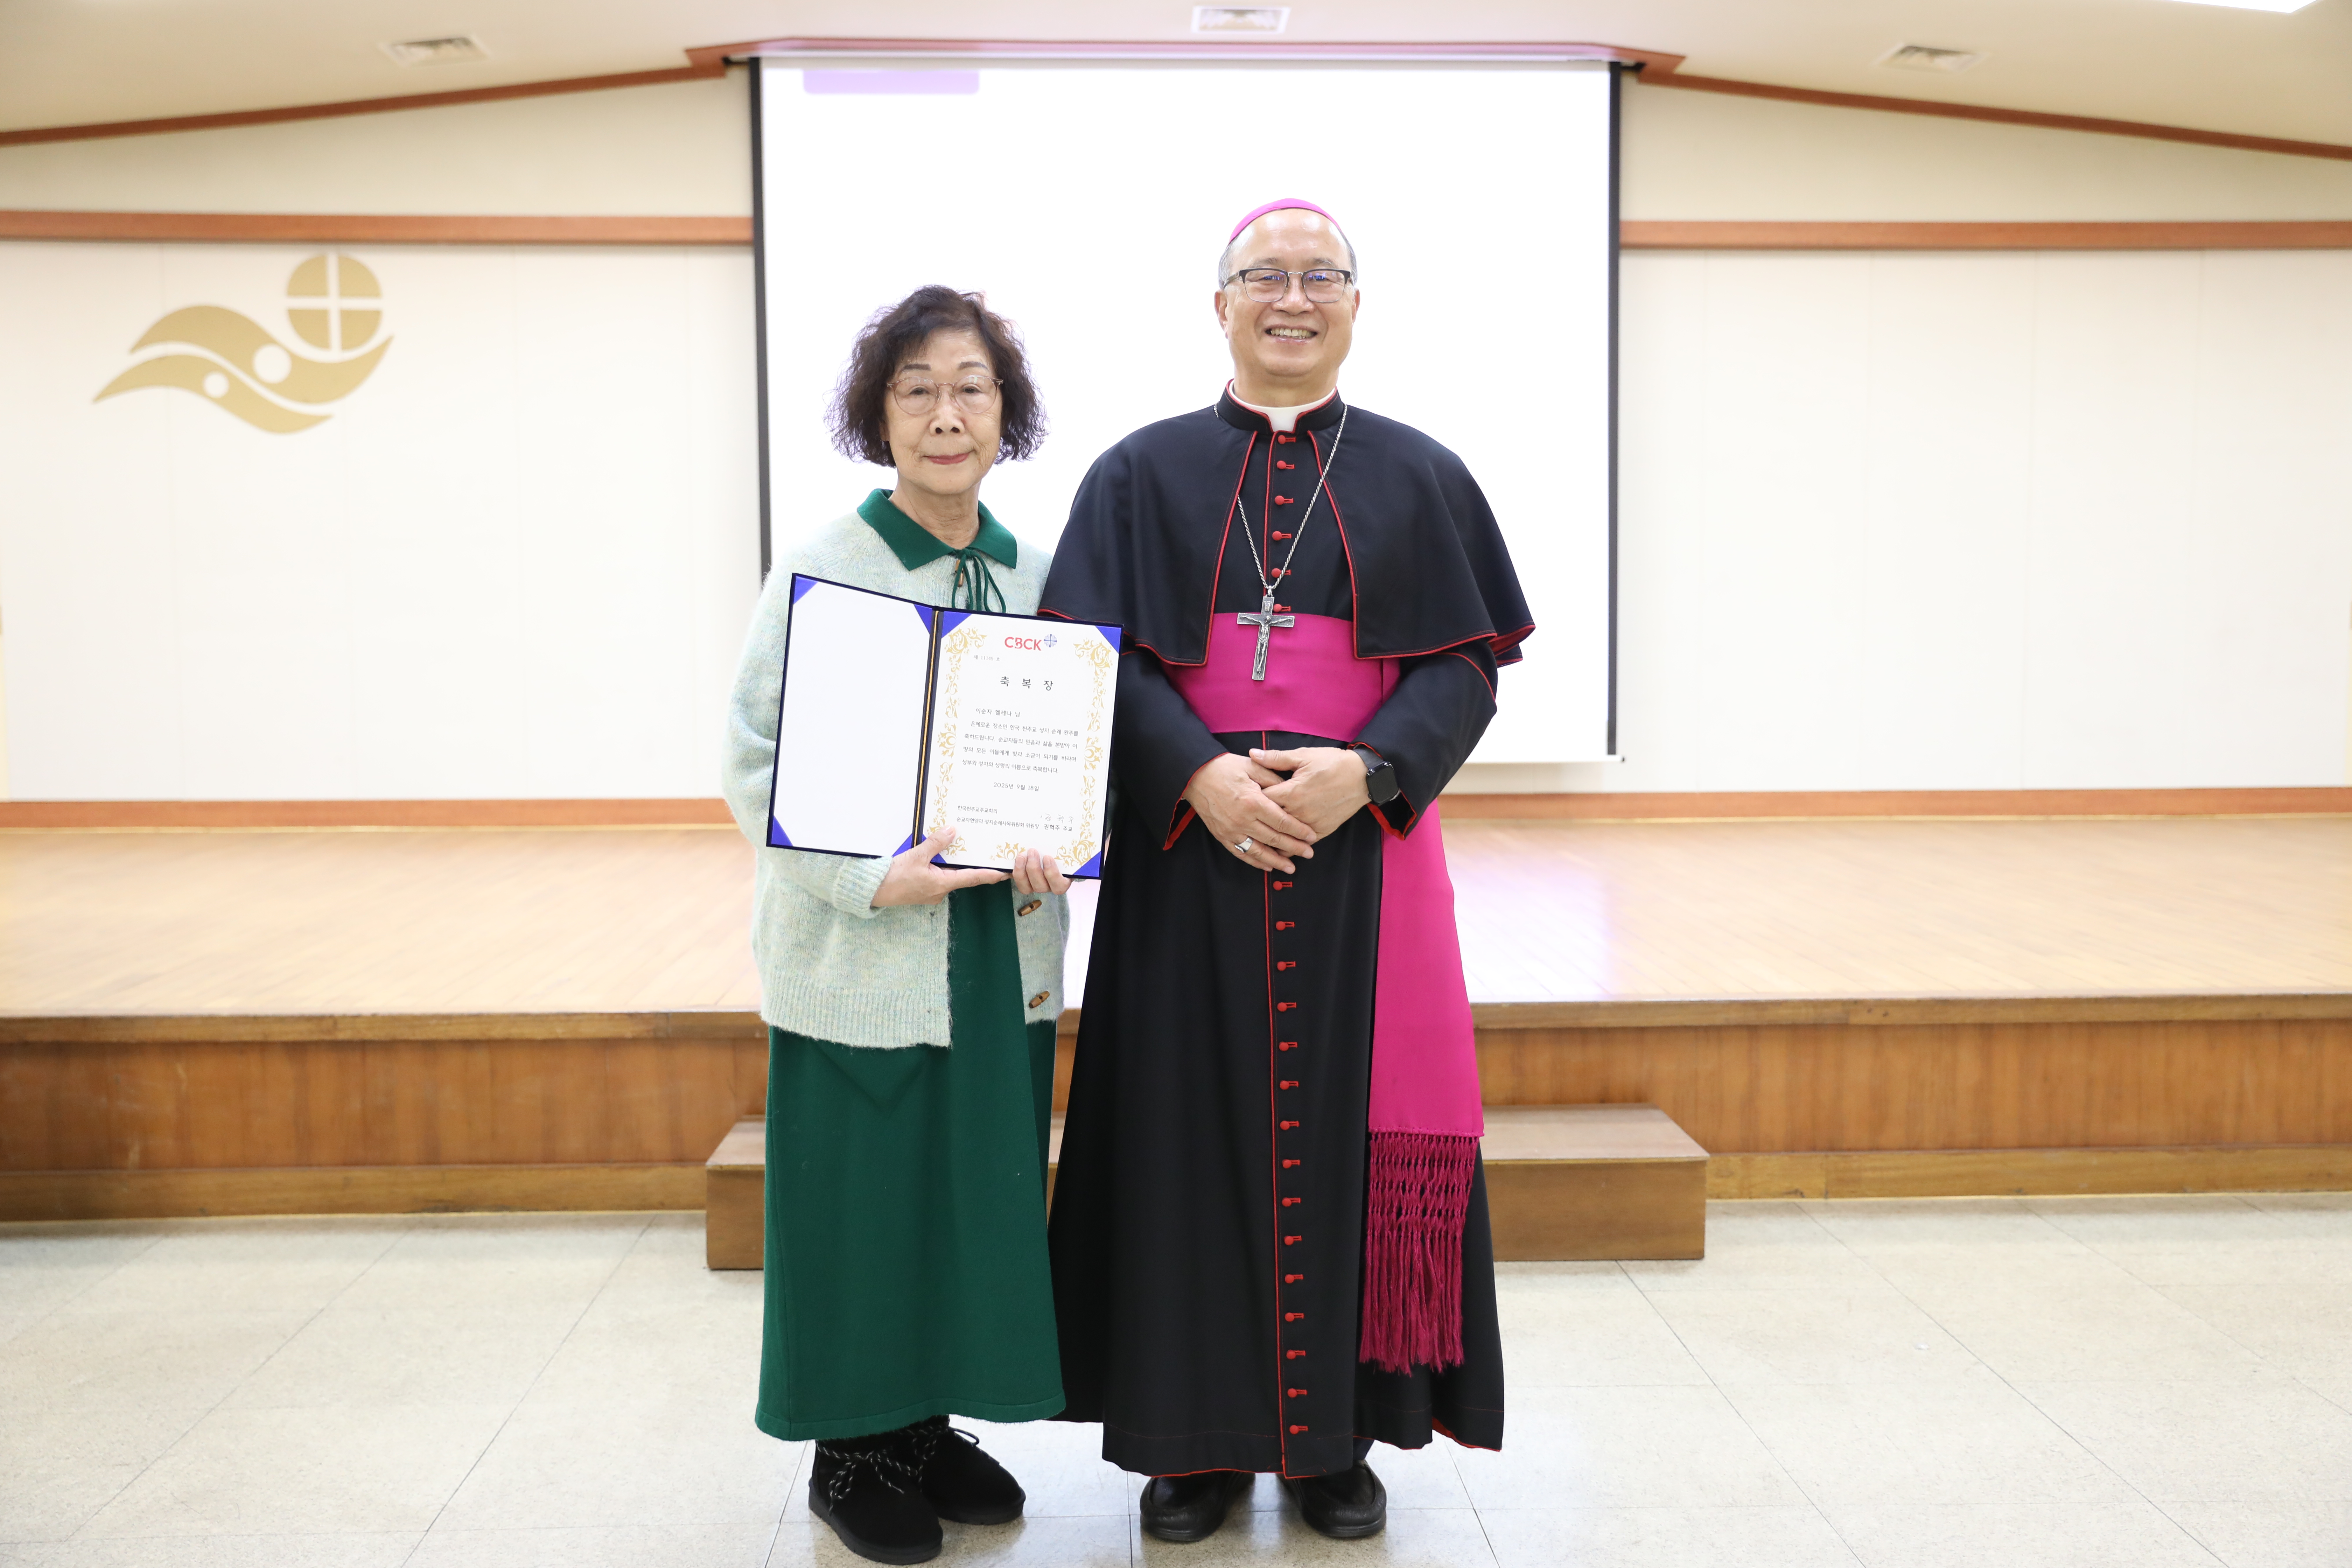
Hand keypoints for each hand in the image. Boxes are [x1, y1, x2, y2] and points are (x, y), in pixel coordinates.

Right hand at [871, 827, 1008, 907]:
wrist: (874, 890)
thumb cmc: (894, 877)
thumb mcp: (916, 856)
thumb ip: (935, 843)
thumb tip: (952, 831)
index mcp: (942, 884)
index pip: (973, 878)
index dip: (991, 874)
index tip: (1006, 873)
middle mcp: (941, 891)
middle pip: (963, 876)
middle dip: (974, 866)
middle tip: (989, 855)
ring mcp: (932, 892)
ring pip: (950, 876)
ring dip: (957, 865)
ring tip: (967, 851)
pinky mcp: (924, 890)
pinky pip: (939, 877)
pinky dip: (944, 867)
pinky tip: (942, 856)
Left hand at [1010, 848, 1070, 896]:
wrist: (1045, 849)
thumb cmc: (1058, 849)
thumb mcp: (1063, 847)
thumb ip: (1065, 846)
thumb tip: (1073, 830)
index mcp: (1062, 879)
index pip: (1060, 885)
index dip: (1052, 874)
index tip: (1048, 857)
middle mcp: (1048, 885)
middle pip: (1041, 886)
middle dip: (1034, 869)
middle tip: (1033, 851)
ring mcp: (1034, 884)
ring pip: (1027, 887)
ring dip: (1022, 871)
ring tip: (1022, 855)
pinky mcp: (1022, 881)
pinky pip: (1017, 882)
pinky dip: (1014, 871)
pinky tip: (1014, 859)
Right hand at [1184, 752, 1317, 873]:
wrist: (1195, 775)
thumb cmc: (1225, 768)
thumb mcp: (1252, 766)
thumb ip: (1273, 778)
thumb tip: (1291, 789)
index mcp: (1253, 802)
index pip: (1282, 821)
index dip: (1298, 831)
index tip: (1312, 836)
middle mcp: (1242, 820)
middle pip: (1274, 839)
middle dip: (1294, 847)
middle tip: (1309, 853)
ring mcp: (1231, 830)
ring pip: (1258, 851)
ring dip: (1276, 861)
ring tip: (1291, 868)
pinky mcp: (1222, 836)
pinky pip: (1241, 853)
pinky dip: (1255, 862)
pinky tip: (1267, 866)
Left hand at [1253, 746, 1371, 837]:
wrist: (1363, 777)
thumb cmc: (1333, 763)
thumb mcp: (1304, 756)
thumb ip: (1276, 758)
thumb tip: (1251, 754)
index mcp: (1291, 792)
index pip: (1261, 799)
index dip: (1250, 798)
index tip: (1243, 798)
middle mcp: (1298, 812)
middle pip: (1268, 820)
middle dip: (1257, 819)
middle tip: (1245, 819)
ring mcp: (1310, 824)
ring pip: (1283, 836)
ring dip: (1270, 837)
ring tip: (1256, 838)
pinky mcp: (1321, 831)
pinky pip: (1300, 844)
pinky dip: (1289, 846)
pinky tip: (1278, 848)